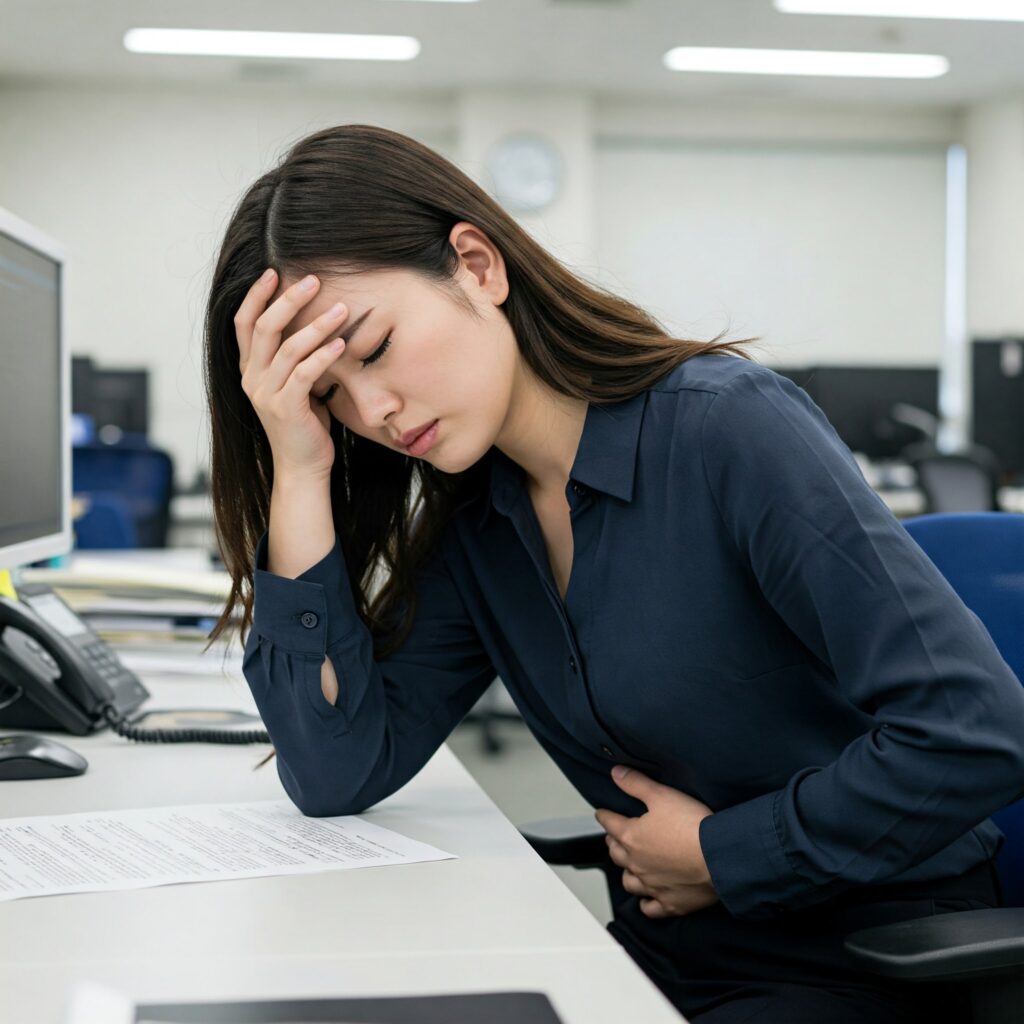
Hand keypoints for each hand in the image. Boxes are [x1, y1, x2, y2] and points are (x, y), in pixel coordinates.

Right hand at [235, 269, 347, 479]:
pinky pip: (303, 373)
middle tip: (315, 280)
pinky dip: (323, 355)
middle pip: (264, 327)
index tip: (274, 271)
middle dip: (289, 299)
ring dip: (316, 325)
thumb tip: (317, 326)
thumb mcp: (296, 385)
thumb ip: (296, 359)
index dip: (255, 295)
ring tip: (341, 310)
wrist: (302, 467)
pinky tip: (342, 343)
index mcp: (250, 370)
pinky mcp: (286, 408)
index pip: (244, 323)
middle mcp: (253, 379)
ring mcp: (266, 394)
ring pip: (287, 348)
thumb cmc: (305, 424)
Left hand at [595, 766, 718, 919]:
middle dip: (613, 843)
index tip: (601, 814)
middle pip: (616, 853)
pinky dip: (646, 903)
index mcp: (631, 837)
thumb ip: (636, 784)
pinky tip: (648, 899)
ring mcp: (652, 886)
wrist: (718, 857)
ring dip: (627, 872)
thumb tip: (616, 773)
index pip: (610, 823)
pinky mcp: (670, 903)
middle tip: (615, 837)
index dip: (604, 816)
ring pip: (629, 882)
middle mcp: (637, 864)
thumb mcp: (662, 795)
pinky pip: (651, 908)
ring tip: (629, 865)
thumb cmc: (691, 826)